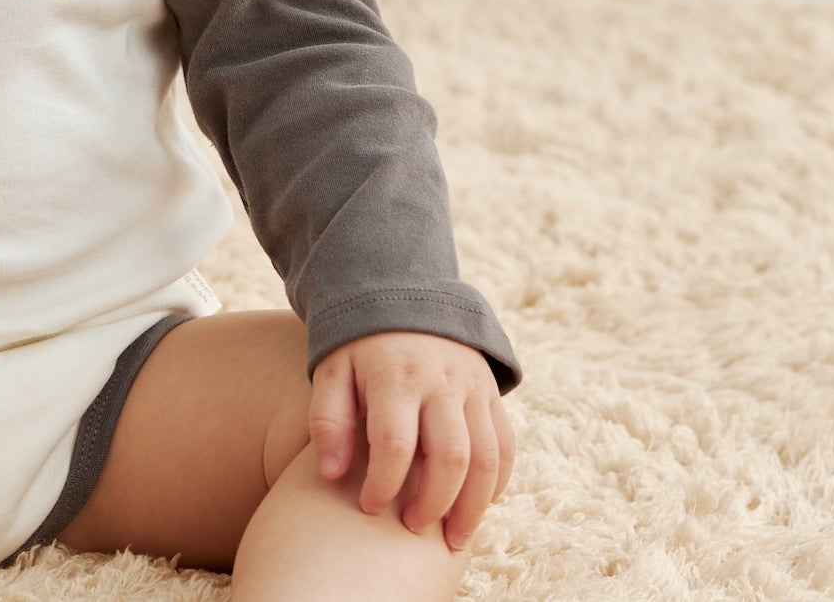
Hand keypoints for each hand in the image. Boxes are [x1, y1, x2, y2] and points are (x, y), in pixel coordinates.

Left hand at [307, 331, 513, 553]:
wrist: (402, 294)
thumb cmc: (359, 345)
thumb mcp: (332, 370)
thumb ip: (327, 420)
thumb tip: (333, 474)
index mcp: (395, 374)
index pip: (394, 443)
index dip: (383, 484)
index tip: (368, 507)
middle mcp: (440, 380)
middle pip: (451, 456)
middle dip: (434, 503)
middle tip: (412, 529)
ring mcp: (472, 386)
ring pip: (487, 457)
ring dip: (474, 507)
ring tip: (452, 539)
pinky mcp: (490, 392)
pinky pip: (505, 444)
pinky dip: (497, 482)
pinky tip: (477, 505)